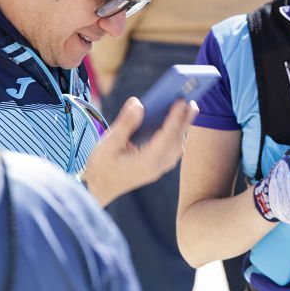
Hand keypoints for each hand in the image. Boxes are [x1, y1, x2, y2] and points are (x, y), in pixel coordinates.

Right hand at [81, 97, 196, 206]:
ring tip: (187, 109)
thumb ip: (126, 123)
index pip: (167, 136)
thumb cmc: (101, 167)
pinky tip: (176, 124)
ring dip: (183, 128)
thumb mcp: (109, 143)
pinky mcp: (157, 168)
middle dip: (185, 120)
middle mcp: (158, 166)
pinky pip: (173, 150)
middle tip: (191, 101)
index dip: (176, 117)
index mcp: (147, 161)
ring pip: (177, 146)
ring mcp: (159, 169)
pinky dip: (177, 136)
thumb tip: (138, 103)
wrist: (97, 189)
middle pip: (177, 140)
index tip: (182, 101)